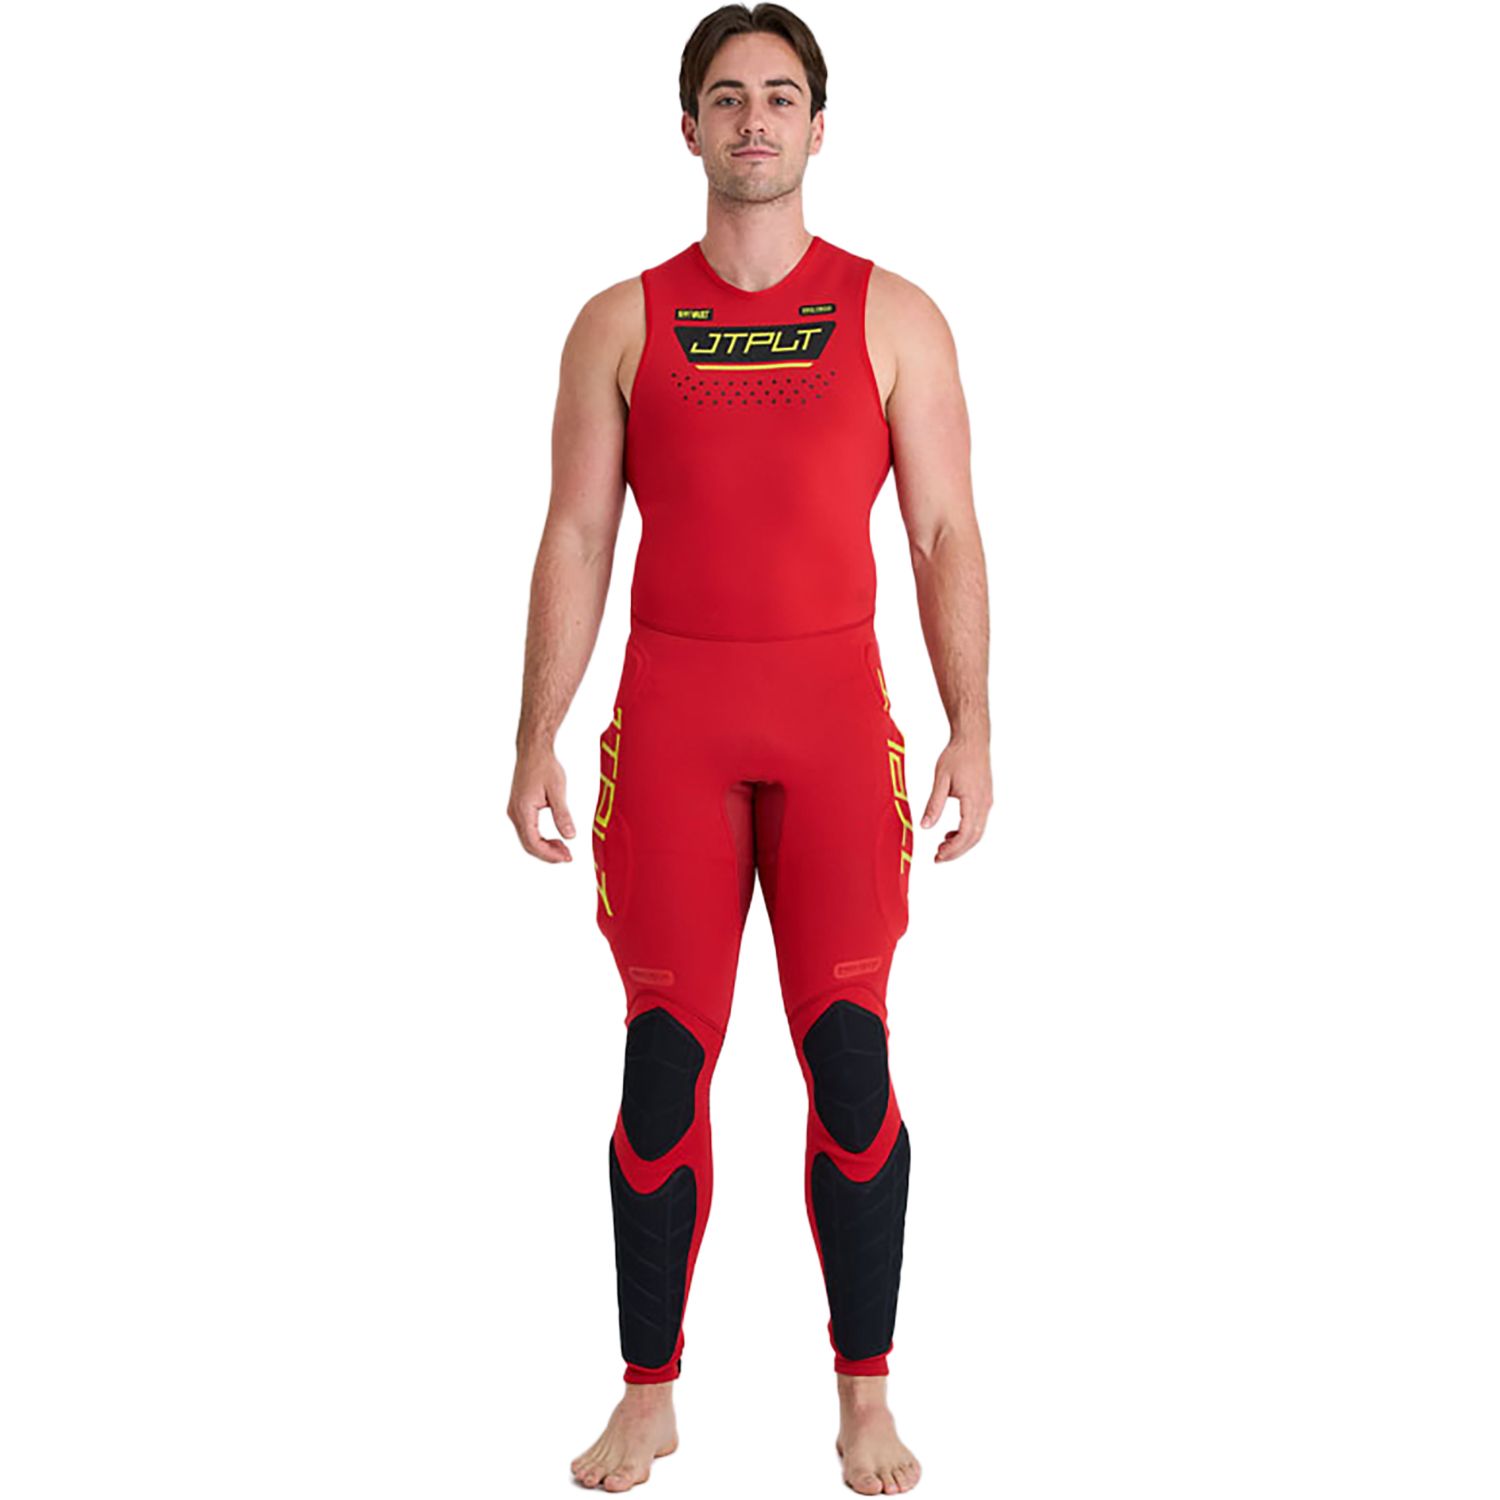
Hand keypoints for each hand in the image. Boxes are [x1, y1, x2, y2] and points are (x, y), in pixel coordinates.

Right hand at [508, 741, 576, 862]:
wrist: (533, 750)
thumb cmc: (544, 766)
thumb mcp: (558, 790)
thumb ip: (563, 815)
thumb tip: (570, 836)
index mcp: (523, 810)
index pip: (533, 842)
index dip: (550, 854)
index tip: (566, 857)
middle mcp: (515, 813)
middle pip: (528, 844)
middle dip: (548, 854)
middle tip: (568, 856)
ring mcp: (515, 811)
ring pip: (527, 839)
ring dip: (545, 847)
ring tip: (564, 849)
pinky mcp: (519, 808)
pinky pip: (527, 830)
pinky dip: (540, 838)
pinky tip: (554, 839)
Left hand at [918, 733, 991, 860]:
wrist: (972, 740)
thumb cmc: (957, 756)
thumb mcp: (941, 780)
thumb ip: (934, 804)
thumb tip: (925, 826)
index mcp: (974, 801)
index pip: (966, 834)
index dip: (953, 849)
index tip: (938, 855)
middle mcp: (984, 804)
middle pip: (974, 838)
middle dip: (956, 851)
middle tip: (938, 858)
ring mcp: (987, 802)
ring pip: (978, 832)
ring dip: (961, 844)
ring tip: (942, 848)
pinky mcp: (985, 799)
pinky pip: (978, 823)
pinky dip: (966, 833)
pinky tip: (951, 834)